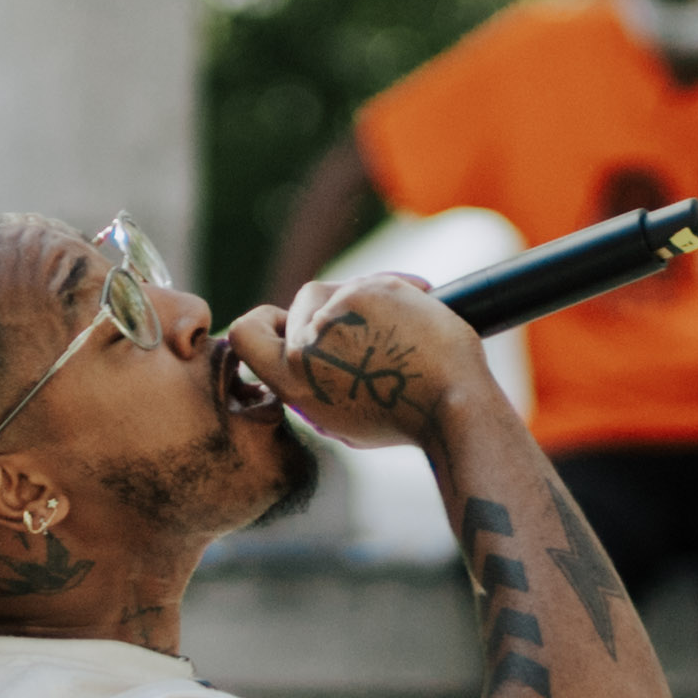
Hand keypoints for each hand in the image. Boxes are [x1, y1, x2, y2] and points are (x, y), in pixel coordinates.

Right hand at [224, 273, 478, 451]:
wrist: (452, 405)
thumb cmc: (402, 418)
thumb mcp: (337, 417)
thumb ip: (312, 383)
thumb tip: (307, 357)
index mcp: (291, 380)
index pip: (245, 332)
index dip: (265, 324)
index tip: (288, 328)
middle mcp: (306, 343)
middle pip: (302, 305)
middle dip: (330, 316)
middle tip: (367, 338)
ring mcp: (338, 312)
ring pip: (340, 288)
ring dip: (361, 302)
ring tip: (394, 332)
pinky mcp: (372, 289)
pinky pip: (375, 279)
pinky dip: (398, 288)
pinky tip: (420, 301)